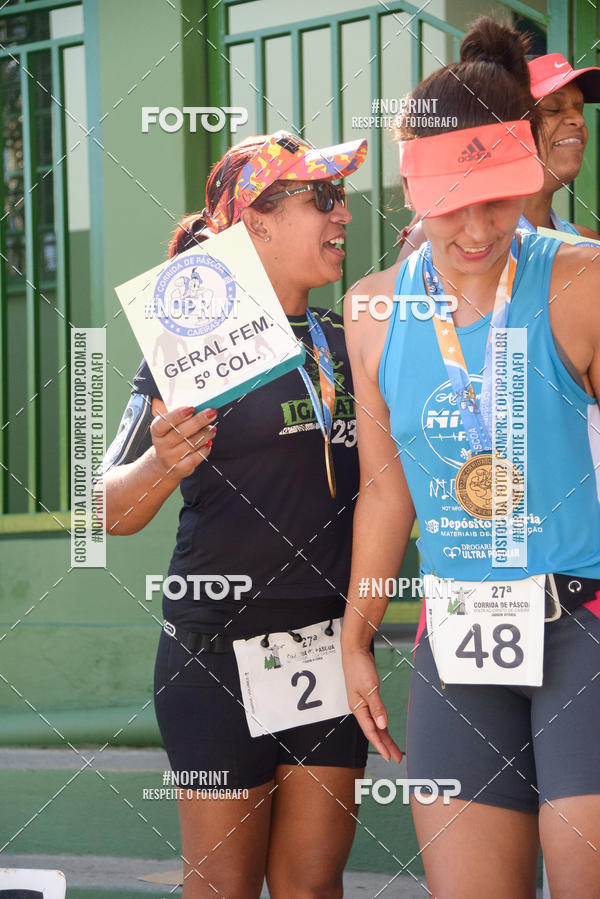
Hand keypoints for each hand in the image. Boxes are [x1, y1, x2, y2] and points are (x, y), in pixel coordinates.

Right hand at [150, 405, 215, 480]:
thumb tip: (201, 410)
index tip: (191, 408)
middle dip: (199, 421)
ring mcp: (170, 458)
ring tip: (212, 428)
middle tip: (211, 413)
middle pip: (181, 432)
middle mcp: (161, 445)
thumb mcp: (170, 428)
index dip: (177, 415)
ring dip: (205, 434)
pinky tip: (209, 443)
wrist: (164, 465)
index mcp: (157, 431)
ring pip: (191, 444)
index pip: (163, 422)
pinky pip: (196, 457)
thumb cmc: (171, 440)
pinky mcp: (181, 468)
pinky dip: (205, 449)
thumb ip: (182, 418)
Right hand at [343, 648, 402, 762]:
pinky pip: (377, 715)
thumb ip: (376, 707)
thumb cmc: (358, 668)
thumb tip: (382, 724)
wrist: (355, 653)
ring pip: (376, 724)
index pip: (370, 731)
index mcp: (358, 708)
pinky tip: (385, 729)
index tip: (388, 756)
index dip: (380, 745)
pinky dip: (382, 724)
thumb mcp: (369, 688)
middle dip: (385, 744)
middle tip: (395, 757)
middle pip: (374, 731)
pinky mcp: (369, 697)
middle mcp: (361, 708)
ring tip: (394, 748)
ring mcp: (365, 703)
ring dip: (385, 736)